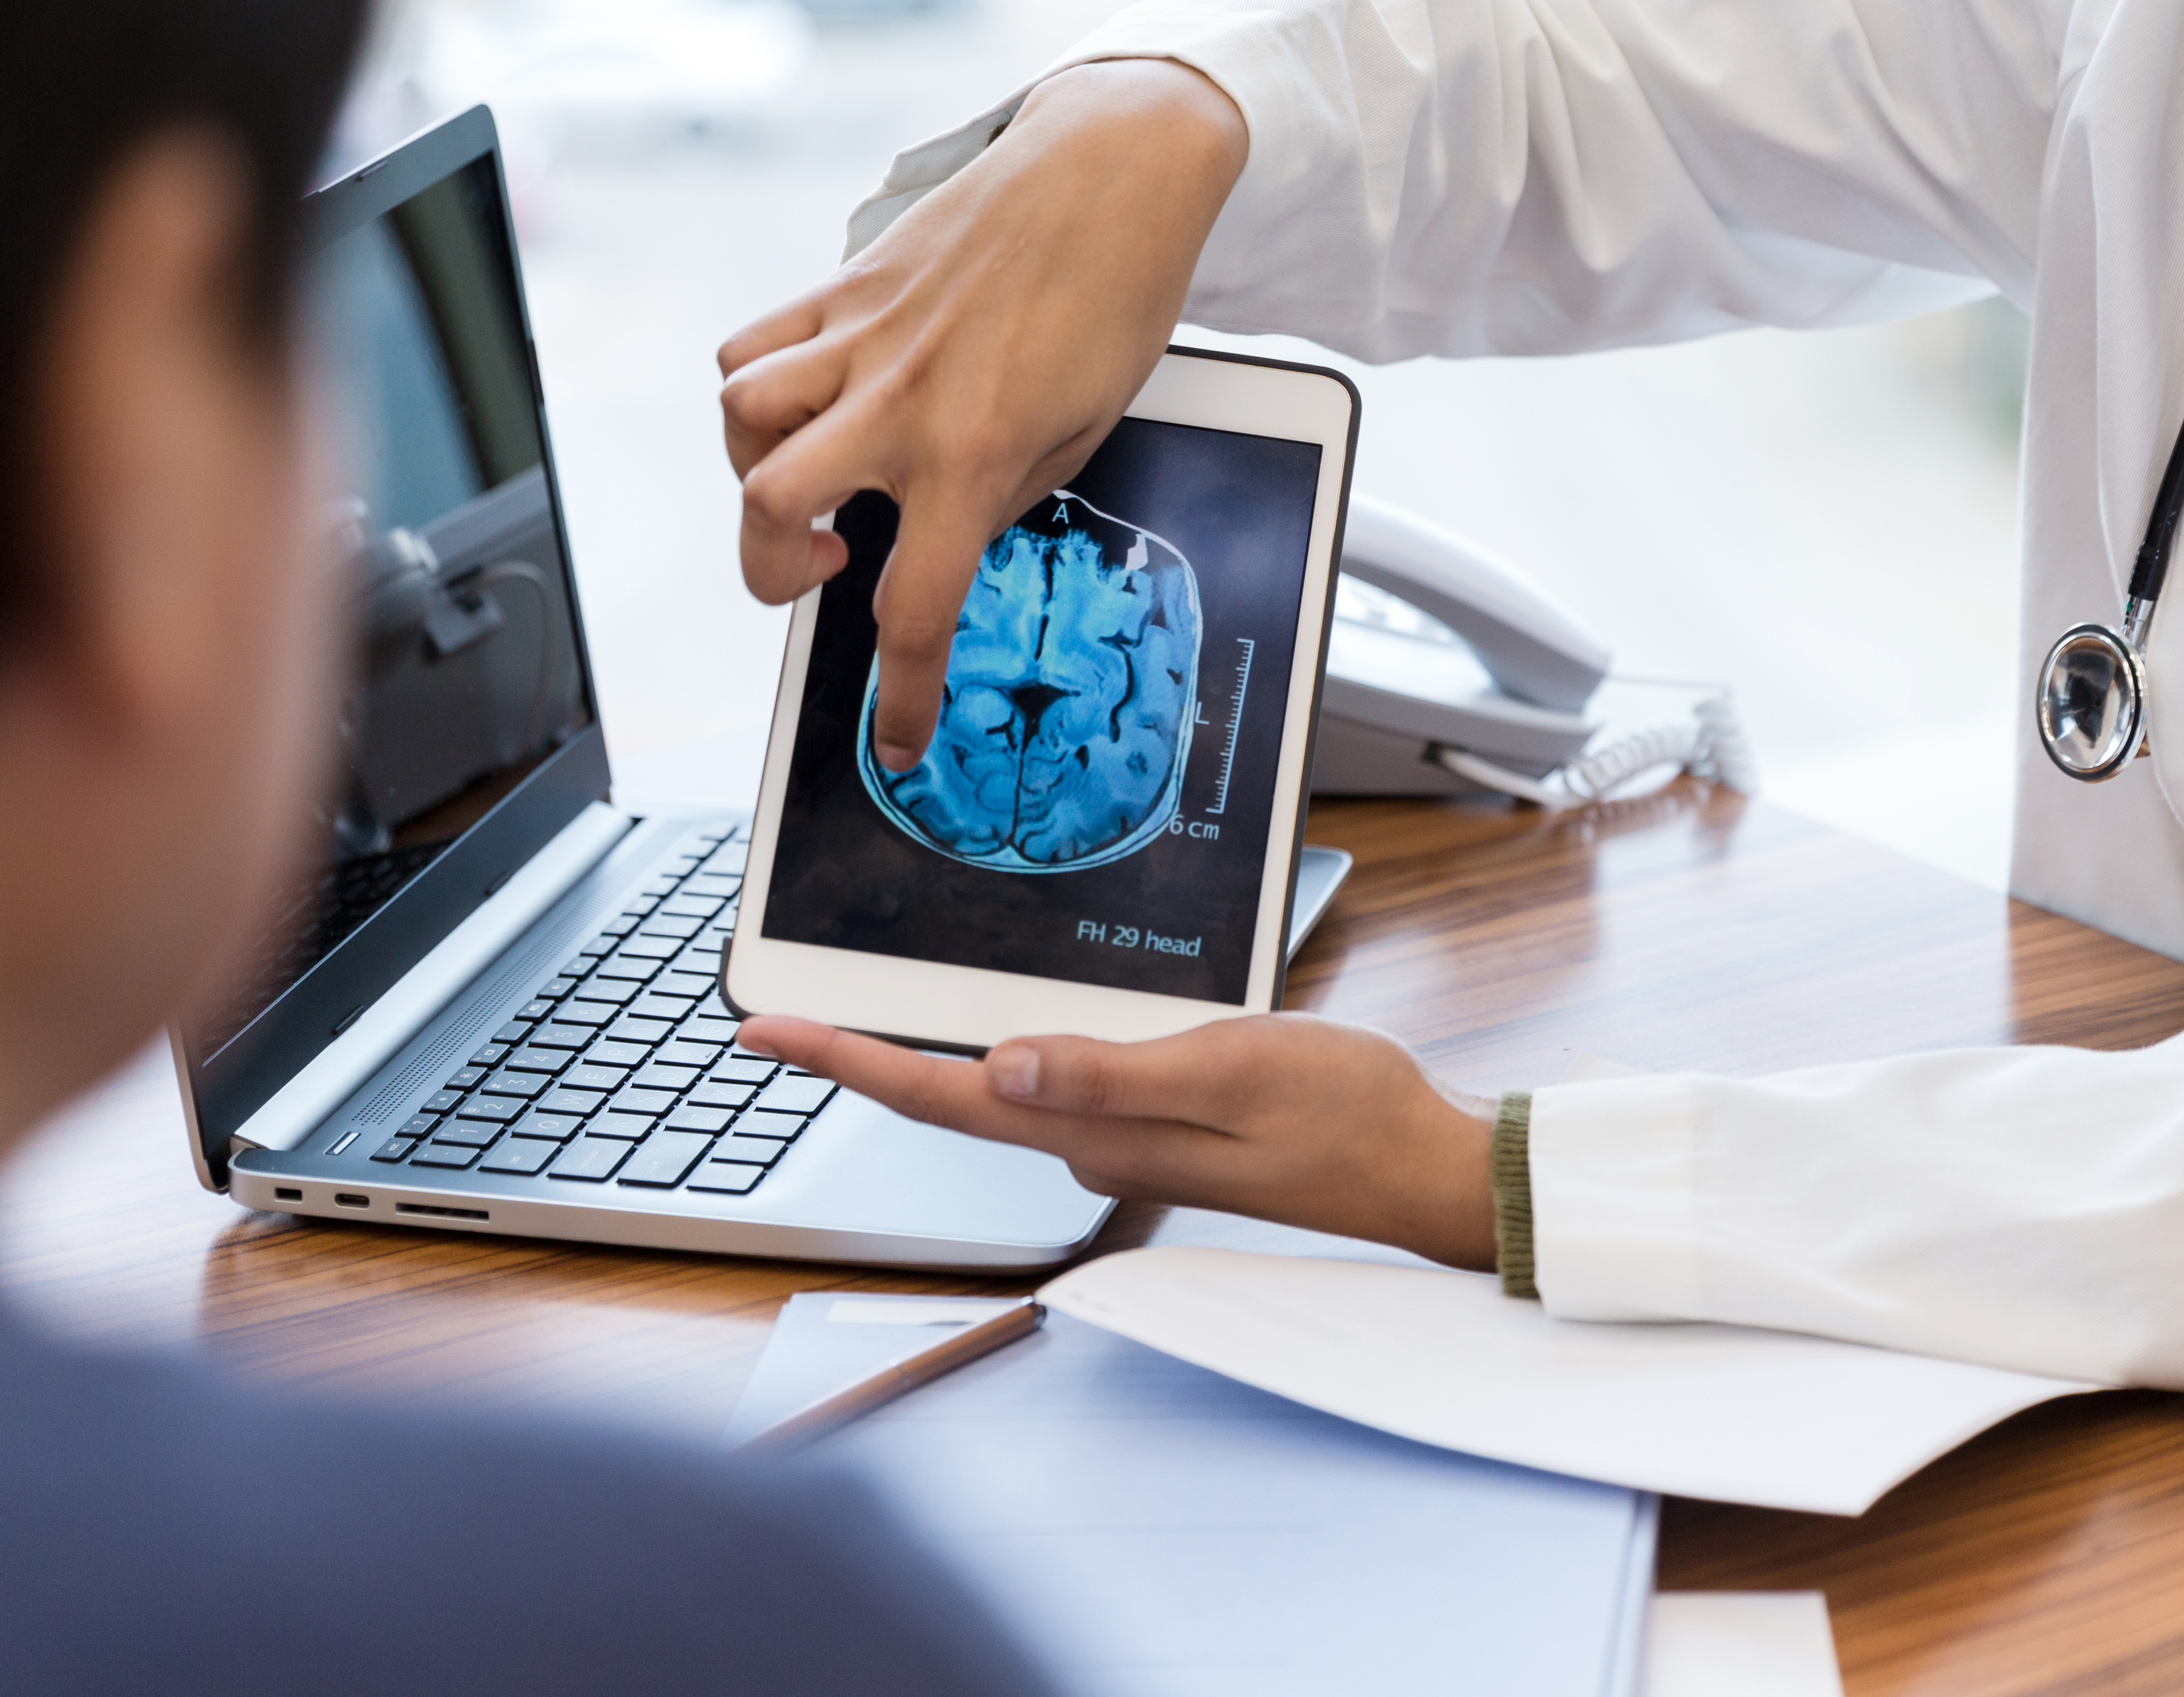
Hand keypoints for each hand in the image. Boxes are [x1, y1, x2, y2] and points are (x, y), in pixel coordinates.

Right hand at [714, 59, 1247, 771]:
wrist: (1111, 173)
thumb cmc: (1117, 299)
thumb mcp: (1085, 429)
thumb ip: (1002, 495)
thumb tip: (944, 537)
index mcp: (974, 453)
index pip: (913, 610)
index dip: (899, 695)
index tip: (895, 740)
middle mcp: (901, 401)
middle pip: (768, 511)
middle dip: (770, 570)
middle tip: (822, 570)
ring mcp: (861, 339)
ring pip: (739, 420)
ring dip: (755, 467)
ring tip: (810, 475)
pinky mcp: (844, 287)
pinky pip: (751, 346)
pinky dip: (754, 384)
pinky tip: (802, 400)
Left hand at [736, 1011, 1501, 1270]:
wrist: (1420, 1165)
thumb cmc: (1345, 1114)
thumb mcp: (1230, 1069)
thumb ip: (1112, 1073)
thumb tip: (1001, 1067)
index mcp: (1097, 1131)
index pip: (944, 1096)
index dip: (845, 1061)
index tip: (763, 1032)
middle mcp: (1092, 1143)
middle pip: (948, 1097)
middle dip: (855, 1057)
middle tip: (772, 1021)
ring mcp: (1121, 1138)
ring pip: (995, 1091)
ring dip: (919, 1054)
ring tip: (847, 1018)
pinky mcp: (1154, 1123)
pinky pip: (1051, 1085)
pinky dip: (1000, 1051)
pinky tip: (987, 1025)